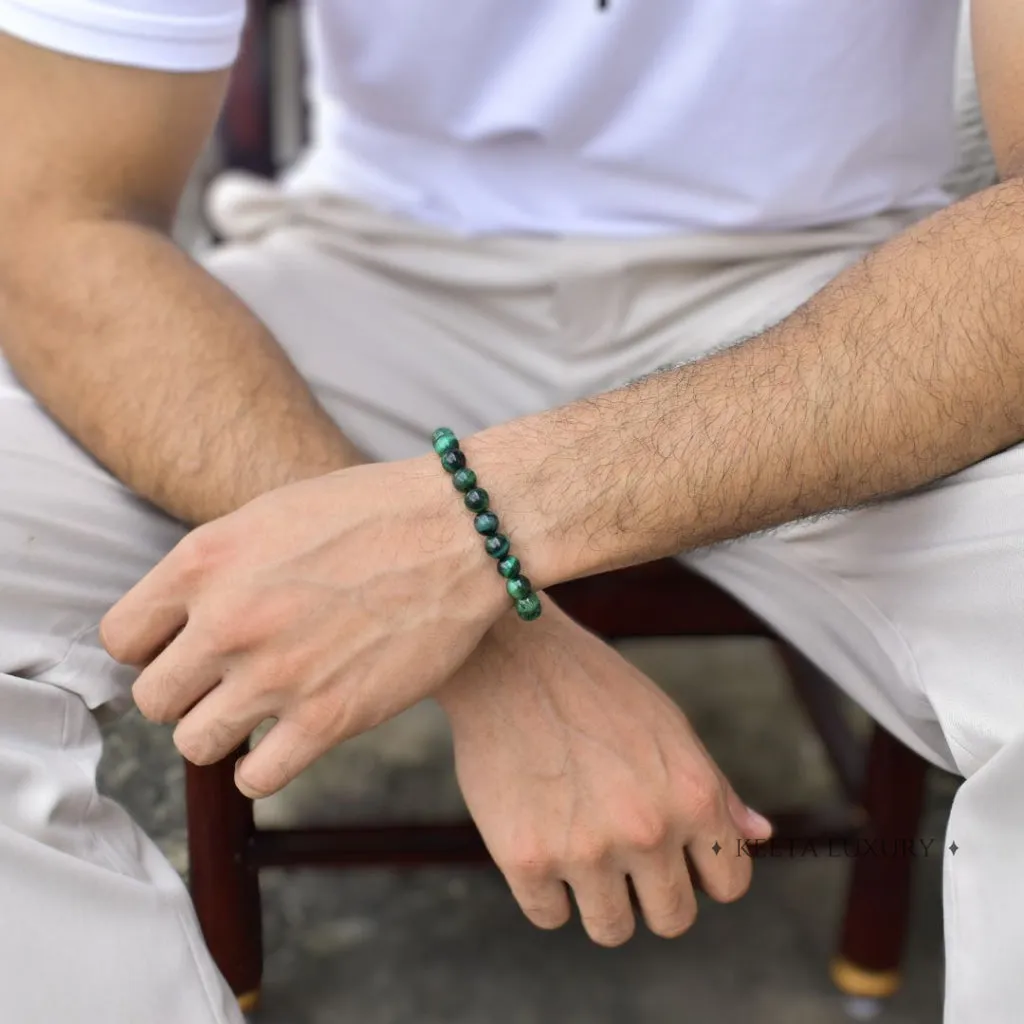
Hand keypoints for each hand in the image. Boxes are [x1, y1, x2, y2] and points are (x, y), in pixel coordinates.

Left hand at [101, 458, 505, 797]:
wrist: (459, 532)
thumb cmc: (373, 512)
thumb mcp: (272, 514)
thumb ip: (215, 566)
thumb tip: (183, 617)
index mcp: (206, 561)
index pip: (121, 638)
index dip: (150, 648)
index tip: (182, 649)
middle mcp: (229, 620)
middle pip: (152, 699)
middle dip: (186, 691)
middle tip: (225, 679)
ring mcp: (277, 674)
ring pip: (194, 743)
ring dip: (220, 730)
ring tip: (257, 708)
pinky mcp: (329, 718)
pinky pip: (255, 778)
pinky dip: (263, 765)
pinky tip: (289, 736)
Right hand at [437, 603, 771, 946]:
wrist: (508, 659)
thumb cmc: (593, 687)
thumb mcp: (669, 724)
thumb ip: (715, 788)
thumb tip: (761, 835)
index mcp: (692, 795)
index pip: (728, 883)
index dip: (703, 871)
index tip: (676, 855)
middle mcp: (646, 830)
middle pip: (672, 919)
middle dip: (653, 896)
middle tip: (622, 854)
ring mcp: (585, 850)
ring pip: (611, 930)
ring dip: (599, 900)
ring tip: (579, 850)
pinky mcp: (525, 859)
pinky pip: (549, 915)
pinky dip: (546, 891)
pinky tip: (539, 842)